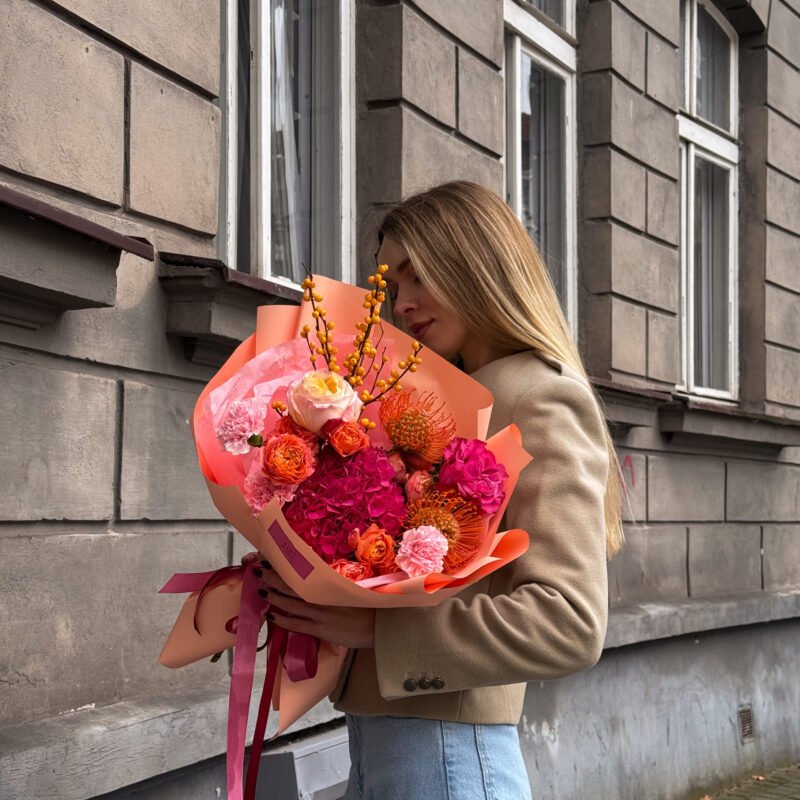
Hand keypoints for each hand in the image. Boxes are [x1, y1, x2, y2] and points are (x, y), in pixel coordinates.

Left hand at [253, 562, 375, 649]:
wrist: (378, 625)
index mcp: (329, 583)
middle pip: (292, 584)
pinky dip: (282, 620)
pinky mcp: (320, 629)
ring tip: (261, 591)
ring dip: (274, 596)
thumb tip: (316, 577)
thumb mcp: (348, 589)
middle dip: (274, 576)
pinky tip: (273, 616)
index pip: (303, 571)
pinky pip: (296, 624)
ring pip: (290, 603)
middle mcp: (322, 595)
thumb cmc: (366, 605)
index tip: (274, 557)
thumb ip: (332, 584)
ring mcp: (320, 612)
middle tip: (259, 569)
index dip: (287, 565)